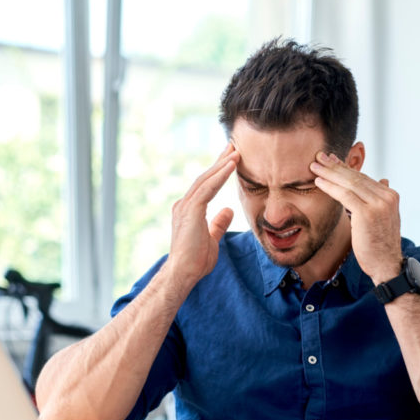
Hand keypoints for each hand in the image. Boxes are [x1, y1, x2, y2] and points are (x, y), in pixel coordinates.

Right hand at [166, 144, 238, 291]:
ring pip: (206, 180)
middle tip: (233, 146)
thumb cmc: (195, 261)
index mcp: (189, 210)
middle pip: (205, 177)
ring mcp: (185, 206)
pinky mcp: (190, 211)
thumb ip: (219, 223)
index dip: (218, 171)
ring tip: (236, 151)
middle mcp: (184, 204)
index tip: (231, 159)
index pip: (206, 186)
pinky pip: (207, 188)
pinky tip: (231, 166)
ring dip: (222, 165)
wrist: (183, 273)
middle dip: (220, 161)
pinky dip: (220, 176)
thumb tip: (228, 210)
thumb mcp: (212, 238)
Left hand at [310, 152, 401, 283]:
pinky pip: (345, 195)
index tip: (331, 160)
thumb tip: (382, 180)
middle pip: (355, 177)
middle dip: (335, 166)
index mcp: (390, 195)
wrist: (386, 265)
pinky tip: (318, 182)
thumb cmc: (380, 245)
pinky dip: (330, 187)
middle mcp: (386, 196)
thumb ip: (379, 199)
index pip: (363, 177)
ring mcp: (378, 204)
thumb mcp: (383, 217)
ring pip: (349, 183)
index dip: (345, 168)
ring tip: (314, 166)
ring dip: (329, 173)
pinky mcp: (367, 213)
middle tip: (319, 157)